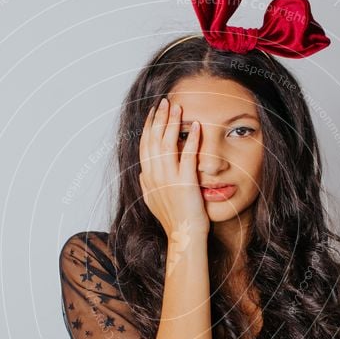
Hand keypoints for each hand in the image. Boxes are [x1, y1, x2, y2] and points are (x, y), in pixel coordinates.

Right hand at [139, 97, 209, 236]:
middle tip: (166, 101)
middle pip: (153, 139)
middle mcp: (154, 176)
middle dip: (159, 118)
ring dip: (173, 123)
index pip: (145, 145)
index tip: (154, 111)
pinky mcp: (185, 183)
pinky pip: (187, 155)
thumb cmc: (173, 220)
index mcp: (147, 178)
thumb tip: (142, 174)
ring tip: (178, 107)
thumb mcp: (153, 202)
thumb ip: (147, 185)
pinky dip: (191, 139)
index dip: (149, 126)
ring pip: (167, 143)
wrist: (183, 237)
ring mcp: (168, 179)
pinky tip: (196, 126)